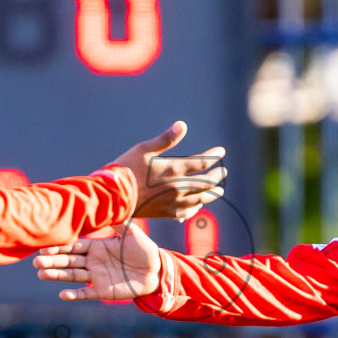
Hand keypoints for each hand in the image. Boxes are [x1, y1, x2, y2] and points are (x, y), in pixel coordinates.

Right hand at [35, 222, 161, 300]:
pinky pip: (86, 293)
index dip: (59, 248)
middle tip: (37, 262)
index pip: (73, 247)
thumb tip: (107, 204)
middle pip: (68, 261)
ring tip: (42, 274)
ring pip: (72, 276)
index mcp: (96, 247)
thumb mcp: (131, 232)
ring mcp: (96, 277)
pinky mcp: (102, 292)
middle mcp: (92, 262)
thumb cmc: (144, 249)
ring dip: (57, 276)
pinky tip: (62, 294)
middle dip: (52, 262)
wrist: (156, 270)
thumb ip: (118, 221)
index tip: (45, 249)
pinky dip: (74, 294)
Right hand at [109, 122, 225, 220]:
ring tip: (218, 191)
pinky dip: (195, 208)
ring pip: (201, 200)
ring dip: (212, 194)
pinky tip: (197, 206)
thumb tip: (182, 125)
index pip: (202, 162)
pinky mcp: (166, 213)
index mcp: (174, 169)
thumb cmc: (127, 169)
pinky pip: (187, 212)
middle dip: (217, 176)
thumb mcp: (144, 148)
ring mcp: (173, 202)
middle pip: (206, 183)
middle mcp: (178, 187)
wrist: (114, 196)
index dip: (214, 156)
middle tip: (223, 172)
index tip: (221, 151)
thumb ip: (166, 139)